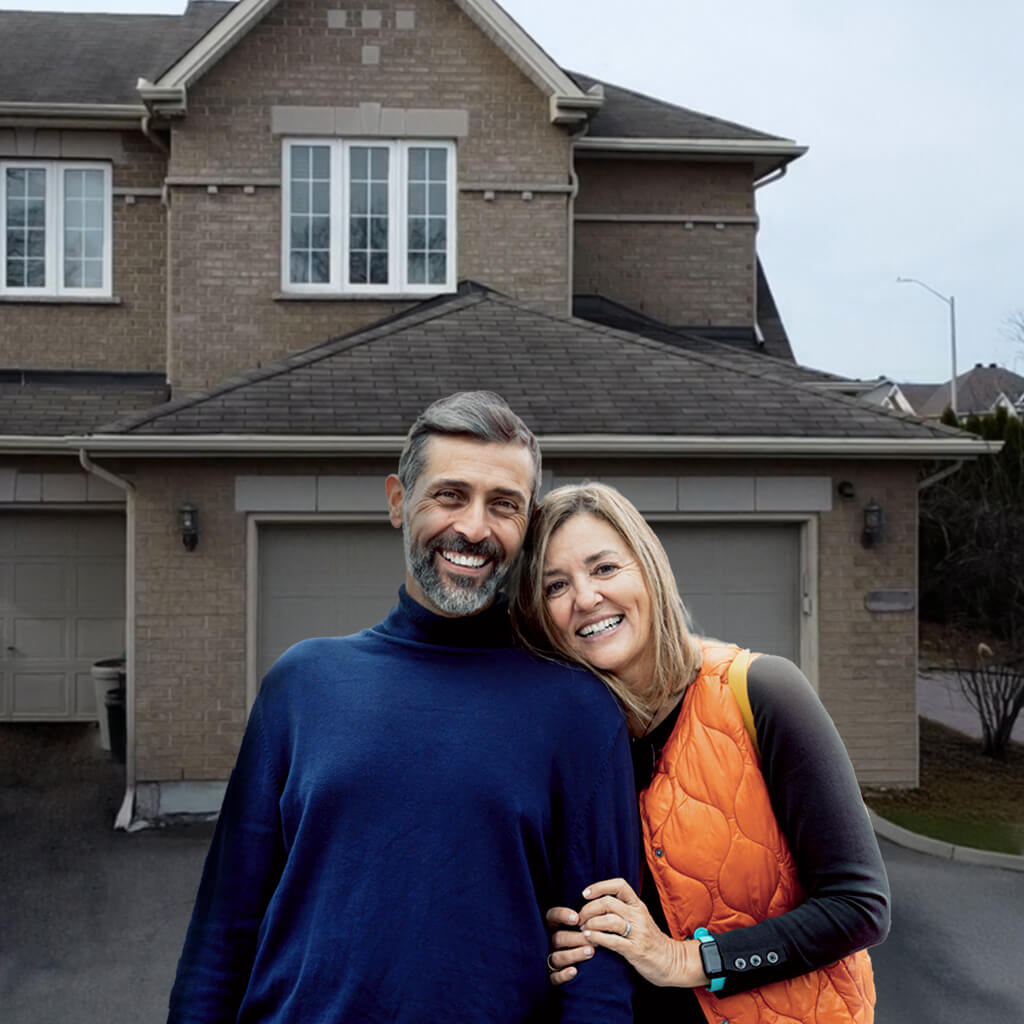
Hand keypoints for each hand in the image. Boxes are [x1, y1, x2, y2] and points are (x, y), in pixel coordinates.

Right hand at [544, 906, 591, 985]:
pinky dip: (563, 975)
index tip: (576, 917)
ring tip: (590, 951)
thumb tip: (600, 903)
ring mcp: (549, 960)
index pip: (552, 916)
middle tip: (591, 938)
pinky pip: (554, 978)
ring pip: (557, 957)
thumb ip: (583, 916)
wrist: (574, 967)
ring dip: (573, 954)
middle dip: (575, 938)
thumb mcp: (578, 925)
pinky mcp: (551, 977)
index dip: (562, 916)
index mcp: (552, 926)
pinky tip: (574, 971)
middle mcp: (548, 942)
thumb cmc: (580, 939)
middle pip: (557, 938)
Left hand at [573, 878, 708, 988]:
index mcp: (638, 905)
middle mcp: (638, 915)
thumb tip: (595, 903)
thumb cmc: (650, 940)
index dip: (599, 886)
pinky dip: (597, 938)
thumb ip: (623, 909)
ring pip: (609, 920)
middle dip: (588, 909)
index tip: (585, 894)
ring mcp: (638, 933)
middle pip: (608, 902)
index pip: (619, 885)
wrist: (672, 962)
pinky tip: (589, 938)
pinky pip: (613, 941)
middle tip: (579, 918)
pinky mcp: (636, 950)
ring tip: (582, 929)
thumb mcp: (639, 919)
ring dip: (591, 923)